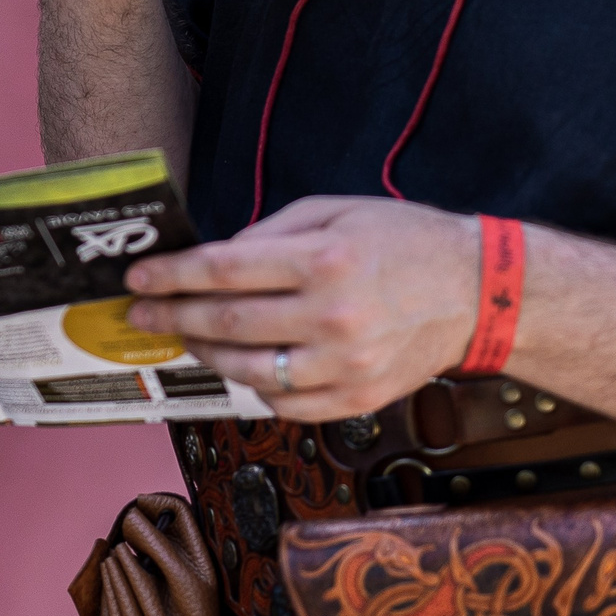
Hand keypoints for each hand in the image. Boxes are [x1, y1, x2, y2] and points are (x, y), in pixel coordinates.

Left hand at [123, 197, 477, 420]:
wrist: (477, 292)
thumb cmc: (403, 241)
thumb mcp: (336, 211)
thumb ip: (271, 233)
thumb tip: (214, 258)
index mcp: (325, 260)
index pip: (224, 270)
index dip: (172, 276)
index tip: (138, 279)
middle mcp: (333, 316)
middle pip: (227, 324)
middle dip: (172, 318)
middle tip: (140, 315)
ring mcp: (346, 366)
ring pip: (249, 371)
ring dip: (204, 357)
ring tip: (184, 341)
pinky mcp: (358, 400)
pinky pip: (286, 404)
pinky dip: (254, 387)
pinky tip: (239, 368)